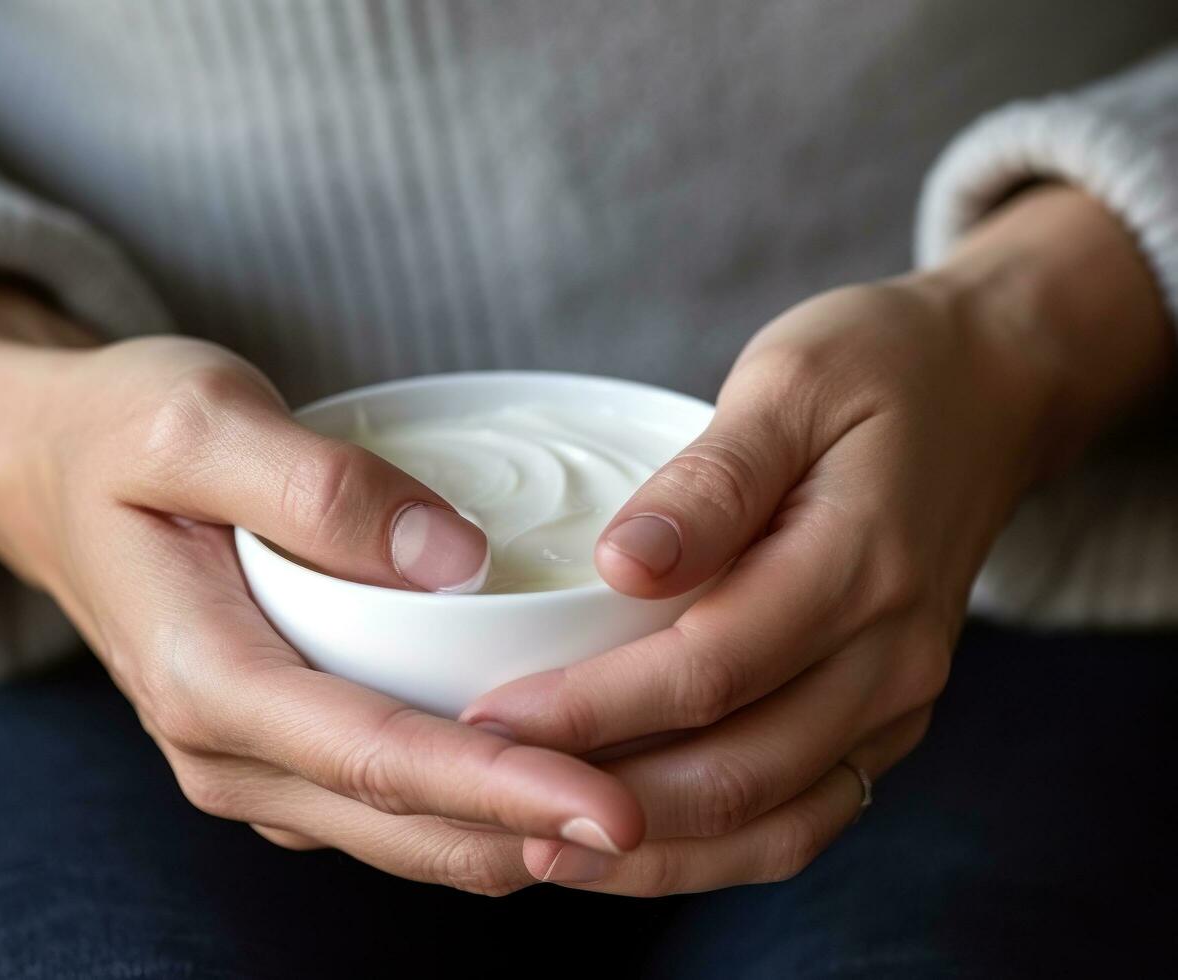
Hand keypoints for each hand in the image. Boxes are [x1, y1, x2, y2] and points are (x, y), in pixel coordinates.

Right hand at [0, 284, 644, 894]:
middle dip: (536, 835)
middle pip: (403, 824)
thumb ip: (316, 488)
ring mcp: (250, 765)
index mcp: (201, 677)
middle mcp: (223, 750)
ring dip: (516, 838)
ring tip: (645, 810)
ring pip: (404, 837)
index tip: (616, 805)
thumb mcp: (199, 421)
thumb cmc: (120, 433)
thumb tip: (455, 561)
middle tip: (675, 815)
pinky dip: (475, 812)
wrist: (48, 469)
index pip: (374, 757)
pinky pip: (388, 809)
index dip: (500, 789)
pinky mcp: (278, 753)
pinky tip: (557, 783)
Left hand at [461, 185, 1172, 893]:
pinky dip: (713, 848)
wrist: (993, 392)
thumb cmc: (878, 371)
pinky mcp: (884, 721)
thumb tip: (621, 565)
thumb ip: (711, 480)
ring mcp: (897, 701)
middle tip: (491, 802)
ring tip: (545, 851)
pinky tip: (629, 841)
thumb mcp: (789, 381)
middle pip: (738, 772)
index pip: (708, 671)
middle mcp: (891, 656)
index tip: (489, 719)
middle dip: (605, 801)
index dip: (591, 711)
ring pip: (773, 824)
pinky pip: (800, 817)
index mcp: (860, 564)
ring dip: (656, 853)